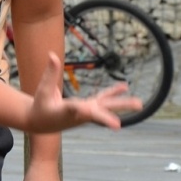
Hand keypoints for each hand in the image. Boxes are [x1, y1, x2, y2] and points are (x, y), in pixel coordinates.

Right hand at [25, 53, 140, 131]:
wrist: (43, 122)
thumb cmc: (41, 106)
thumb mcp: (42, 90)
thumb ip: (50, 73)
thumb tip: (52, 55)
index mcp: (64, 112)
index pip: (74, 111)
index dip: (80, 110)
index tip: (85, 110)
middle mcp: (79, 115)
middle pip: (95, 115)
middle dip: (107, 118)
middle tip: (118, 125)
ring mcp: (86, 112)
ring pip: (105, 108)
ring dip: (122, 105)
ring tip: (139, 104)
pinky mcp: (89, 108)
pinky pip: (103, 101)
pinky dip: (113, 94)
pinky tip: (125, 87)